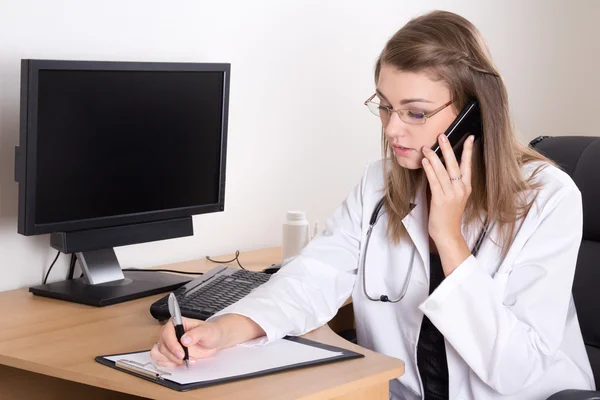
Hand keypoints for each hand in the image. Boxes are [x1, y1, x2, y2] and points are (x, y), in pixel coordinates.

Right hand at [151, 317, 222, 366]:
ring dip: (170, 360)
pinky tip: (181, 362)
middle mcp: (170, 333)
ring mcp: (169, 343)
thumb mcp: (207, 331)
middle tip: (186, 359)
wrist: (213, 341)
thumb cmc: (210, 332)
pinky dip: (170, 364)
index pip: (166, 333)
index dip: (172, 345)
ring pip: (158, 354)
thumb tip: (184, 339)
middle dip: (173, 355)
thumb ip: (196, 334)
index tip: (182, 353)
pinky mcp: (170, 352)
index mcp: (177, 323)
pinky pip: (161, 360)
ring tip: (184, 360)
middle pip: (162, 346)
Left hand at [421, 133, 474, 273]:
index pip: (467, 165)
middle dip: (447, 149)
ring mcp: (451, 194)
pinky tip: (424, 162)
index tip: (470, 138)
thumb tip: (441, 169)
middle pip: (454, 164)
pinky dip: (429, 170)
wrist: (448, 234)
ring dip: (433, 157)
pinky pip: (434, 181)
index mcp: (466, 188)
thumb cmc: (449, 217)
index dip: (468, 151)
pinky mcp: (441, 200)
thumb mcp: (455, 198)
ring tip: (426, 147)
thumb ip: (451, 184)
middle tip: (442, 136)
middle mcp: (460, 189)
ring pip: (442, 171)